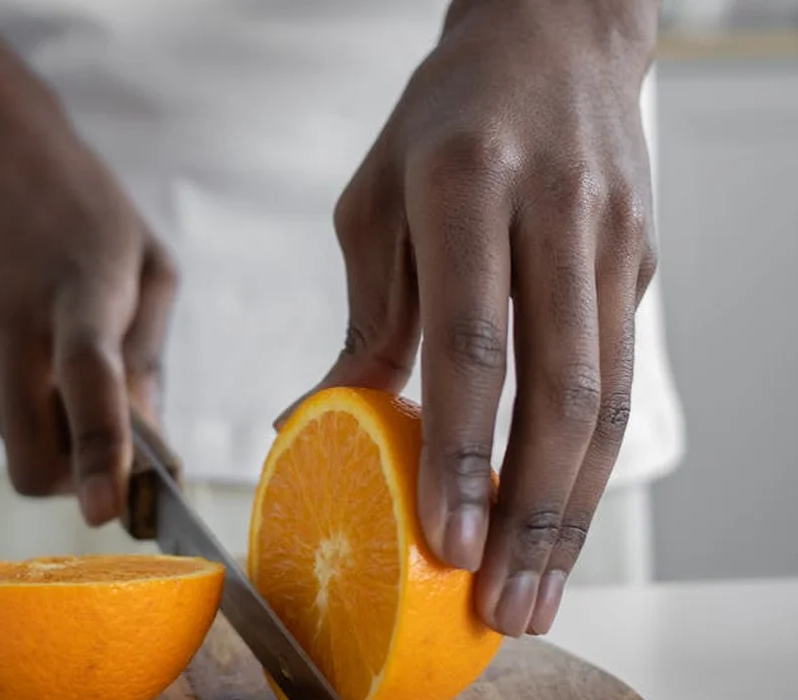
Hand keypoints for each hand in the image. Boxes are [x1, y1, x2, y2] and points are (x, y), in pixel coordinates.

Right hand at [0, 90, 176, 525]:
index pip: (86, 382)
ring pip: (10, 441)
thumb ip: (148, 357)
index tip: (106, 512)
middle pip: (30, 455)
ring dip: (48, 433)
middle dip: (73, 478)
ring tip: (63, 362)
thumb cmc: (83, 206)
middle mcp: (12, 320)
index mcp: (78, 290)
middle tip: (102, 448)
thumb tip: (147, 443)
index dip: (99, 452)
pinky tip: (28, 340)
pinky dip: (21, 400)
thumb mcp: (146, 264)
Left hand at [290, 0, 659, 635]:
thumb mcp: (377, 203)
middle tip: (501, 601)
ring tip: (534, 587)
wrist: (553, 40)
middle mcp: (554, 213)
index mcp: (467, 185)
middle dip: (532, 513)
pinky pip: (620, 377)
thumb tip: (322, 420)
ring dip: (572, 508)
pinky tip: (557, 515)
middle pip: (559, 391)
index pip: (471, 342)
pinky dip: (590, 461)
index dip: (459, 450)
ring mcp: (612, 240)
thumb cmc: (444, 122)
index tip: (444, 538)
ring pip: (607, 399)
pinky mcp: (641, 263)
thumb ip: (368, 317)